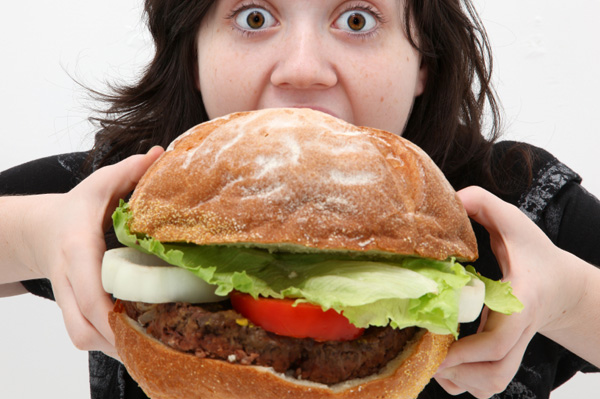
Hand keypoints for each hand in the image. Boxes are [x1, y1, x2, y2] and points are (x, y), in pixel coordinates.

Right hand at [28, 147, 163, 358]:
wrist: (42, 230)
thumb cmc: (76, 208)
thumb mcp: (100, 184)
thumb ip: (129, 171)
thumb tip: (160, 154)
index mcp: (77, 249)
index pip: (87, 286)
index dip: (110, 310)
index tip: (138, 320)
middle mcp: (68, 279)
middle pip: (83, 325)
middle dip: (118, 340)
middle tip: (160, 340)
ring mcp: (67, 299)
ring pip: (83, 337)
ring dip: (115, 346)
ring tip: (154, 343)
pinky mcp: (73, 311)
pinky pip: (86, 336)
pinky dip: (110, 342)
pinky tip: (138, 338)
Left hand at [434, 186, 588, 397]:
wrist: (559, 285)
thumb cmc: (534, 254)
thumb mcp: (512, 221)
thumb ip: (482, 203)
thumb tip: (450, 199)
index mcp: (520, 301)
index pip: (501, 339)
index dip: (469, 351)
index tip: (440, 352)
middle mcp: (519, 331)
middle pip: (495, 371)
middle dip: (459, 371)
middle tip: (428, 356)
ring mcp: (515, 349)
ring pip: (491, 384)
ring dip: (460, 380)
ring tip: (435, 360)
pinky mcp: (508, 358)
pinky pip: (488, 386)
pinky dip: (466, 384)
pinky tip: (450, 365)